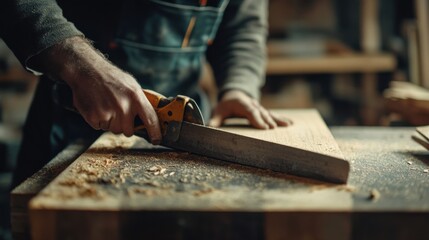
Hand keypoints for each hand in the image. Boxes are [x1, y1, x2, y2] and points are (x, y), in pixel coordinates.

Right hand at [35, 37, 161, 143]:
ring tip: (106, 105)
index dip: (155, 133)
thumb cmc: (111, 77)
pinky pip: (99, 127)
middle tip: (118, 113)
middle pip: (128, 131)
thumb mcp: (131, 85)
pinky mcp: (94, 117)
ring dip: (110, 122)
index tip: (156, 140)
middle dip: (124, 126)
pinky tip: (97, 106)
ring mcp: (108, 112)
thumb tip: (152, 116)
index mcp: (135, 97)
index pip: (150, 119)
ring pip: (113, 130)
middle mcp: (123, 106)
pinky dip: (98, 120)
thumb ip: (141, 101)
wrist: (86, 69)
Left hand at [209, 90, 291, 128]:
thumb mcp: (218, 111)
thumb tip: (209, 128)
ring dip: (279, 119)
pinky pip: (273, 115)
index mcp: (242, 103)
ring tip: (288, 125)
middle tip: (273, 129)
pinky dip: (282, 119)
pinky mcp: (263, 111)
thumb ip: (215, 119)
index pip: (250, 111)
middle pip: (262, 112)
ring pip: (270, 113)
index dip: (257, 119)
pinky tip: (291, 123)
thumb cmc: (226, 105)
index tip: (263, 127)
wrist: (234, 95)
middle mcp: (253, 104)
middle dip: (268, 120)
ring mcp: (260, 107)